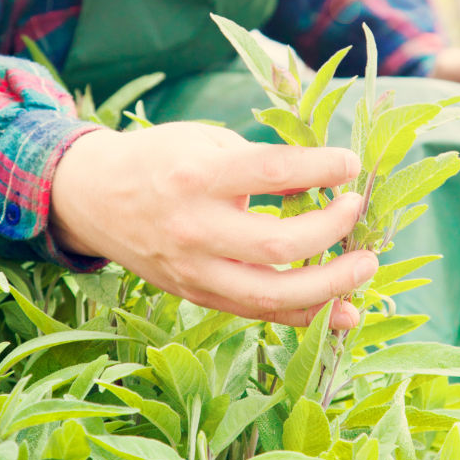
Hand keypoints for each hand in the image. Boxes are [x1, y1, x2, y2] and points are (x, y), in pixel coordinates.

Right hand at [50, 122, 377, 327]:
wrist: (93, 198)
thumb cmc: (159, 159)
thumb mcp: (204, 141)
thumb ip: (259, 162)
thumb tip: (325, 178)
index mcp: (196, 177)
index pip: (271, 174)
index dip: (320, 169)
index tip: (351, 164)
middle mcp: (194, 228)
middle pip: (277, 245)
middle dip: (331, 230)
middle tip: (357, 209)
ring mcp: (194, 270)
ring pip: (271, 294)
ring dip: (330, 285)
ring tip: (366, 266)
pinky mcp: (197, 295)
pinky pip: (258, 313)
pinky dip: (306, 317)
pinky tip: (345, 313)